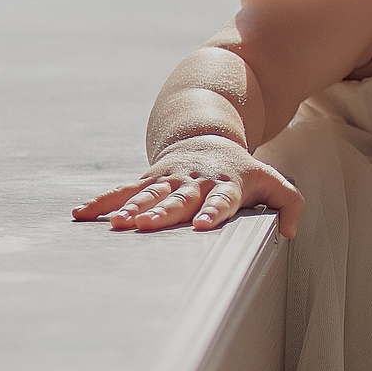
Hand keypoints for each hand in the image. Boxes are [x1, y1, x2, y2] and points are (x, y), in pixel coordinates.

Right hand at [72, 138, 303, 237]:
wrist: (208, 137)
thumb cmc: (243, 171)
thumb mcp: (273, 181)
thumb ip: (289, 204)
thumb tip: (290, 233)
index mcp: (226, 184)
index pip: (221, 200)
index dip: (213, 211)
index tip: (202, 226)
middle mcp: (195, 182)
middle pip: (179, 199)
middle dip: (164, 213)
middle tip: (148, 227)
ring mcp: (169, 180)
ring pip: (150, 195)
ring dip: (132, 209)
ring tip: (116, 224)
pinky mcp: (149, 180)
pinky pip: (124, 191)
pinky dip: (103, 201)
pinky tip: (81, 214)